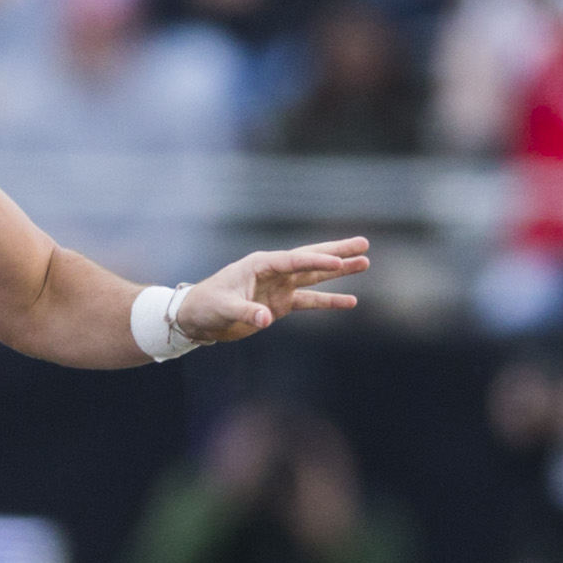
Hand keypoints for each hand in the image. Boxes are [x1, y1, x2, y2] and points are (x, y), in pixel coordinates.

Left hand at [176, 238, 370, 343]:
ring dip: (340, 271)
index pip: (294, 260)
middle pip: (311, 258)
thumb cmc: (206, 306)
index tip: (338, 260)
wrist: (197, 319)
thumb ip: (245, 312)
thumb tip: (266, 319)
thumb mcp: (223, 308)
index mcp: (260, 264)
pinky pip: (310, 300)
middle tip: (363, 243)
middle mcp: (273, 271)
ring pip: (315, 276)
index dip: (316, 260)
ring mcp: (279, 287)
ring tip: (365, 263)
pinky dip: (329, 301)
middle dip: (338, 251)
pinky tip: (350, 301)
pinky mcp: (280, 304)